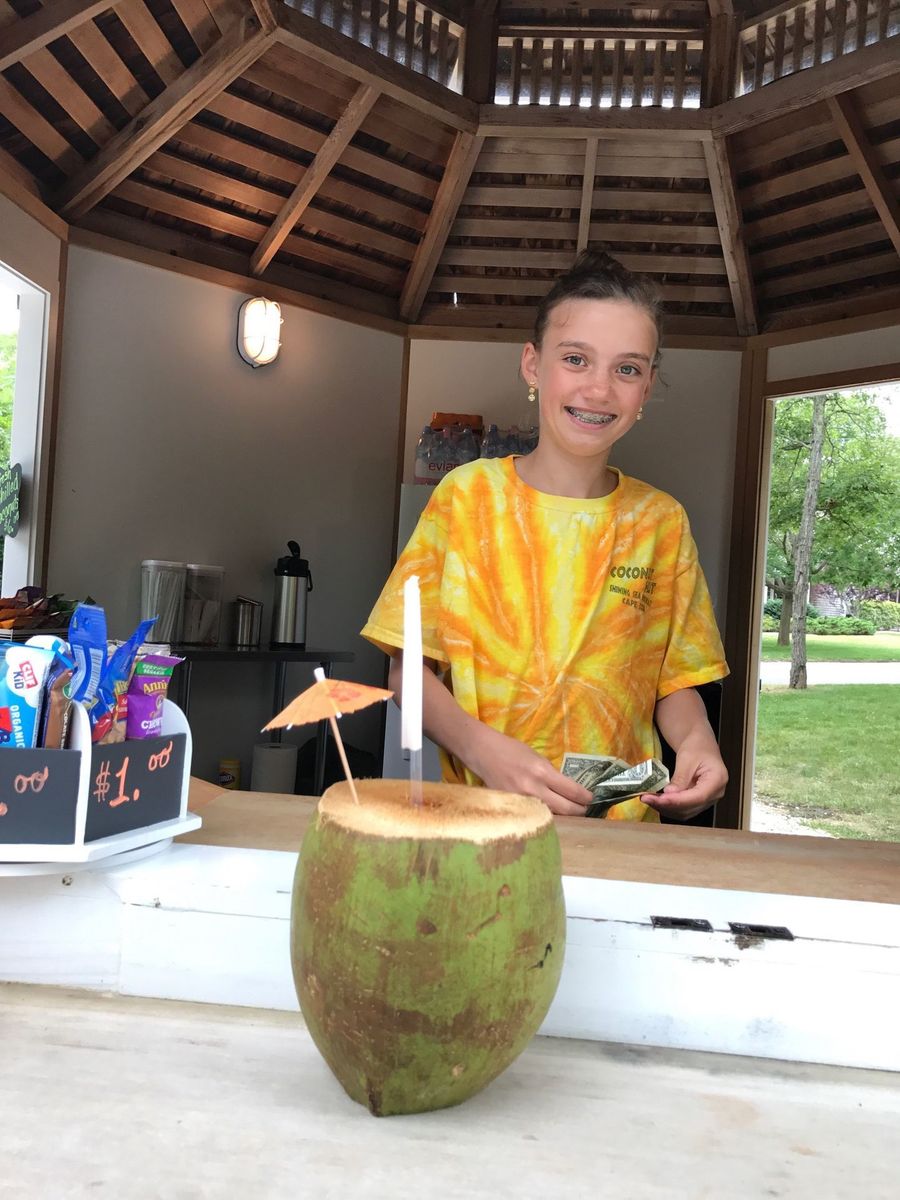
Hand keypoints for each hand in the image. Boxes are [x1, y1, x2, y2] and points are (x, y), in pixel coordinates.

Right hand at [468, 725, 592, 816]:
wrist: (482, 752)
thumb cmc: (510, 750)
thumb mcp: (536, 757)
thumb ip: (550, 773)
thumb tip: (565, 788)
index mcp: (542, 772)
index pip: (571, 790)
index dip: (585, 797)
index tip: (591, 799)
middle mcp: (533, 789)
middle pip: (565, 808)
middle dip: (579, 811)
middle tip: (586, 811)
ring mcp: (521, 801)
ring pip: (550, 815)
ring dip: (563, 816)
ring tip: (572, 815)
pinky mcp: (511, 807)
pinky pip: (532, 815)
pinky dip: (543, 816)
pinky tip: (550, 816)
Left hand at [642, 735, 727, 820]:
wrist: (700, 745)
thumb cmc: (696, 747)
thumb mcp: (687, 758)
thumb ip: (680, 777)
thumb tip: (669, 793)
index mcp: (717, 780)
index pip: (698, 797)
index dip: (678, 800)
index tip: (660, 799)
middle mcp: (716, 794)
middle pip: (690, 807)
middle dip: (667, 805)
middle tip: (646, 798)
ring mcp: (708, 800)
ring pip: (685, 812)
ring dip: (665, 808)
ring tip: (648, 799)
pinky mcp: (698, 802)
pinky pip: (683, 809)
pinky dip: (668, 807)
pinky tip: (656, 800)